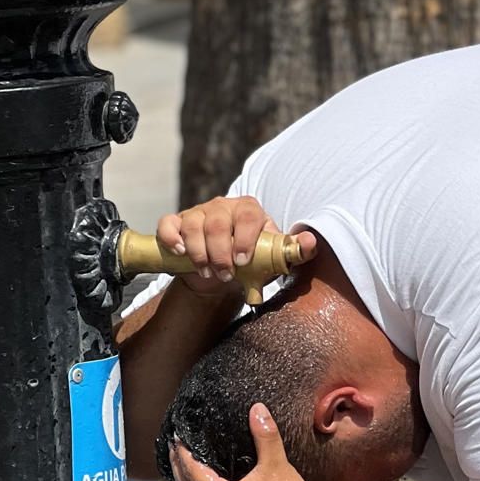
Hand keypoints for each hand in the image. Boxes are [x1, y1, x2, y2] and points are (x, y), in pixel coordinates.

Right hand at [155, 195, 317, 295]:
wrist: (224, 270)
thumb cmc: (252, 259)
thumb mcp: (272, 255)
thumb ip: (292, 250)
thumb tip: (311, 243)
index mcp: (249, 209)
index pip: (248, 215)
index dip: (244, 238)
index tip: (242, 261)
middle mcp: (223, 206)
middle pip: (218, 222)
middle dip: (220, 252)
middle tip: (224, 274)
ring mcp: (198, 212)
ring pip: (193, 225)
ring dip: (199, 252)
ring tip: (208, 272)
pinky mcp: (178, 222)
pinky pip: (168, 223)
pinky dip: (171, 236)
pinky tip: (180, 251)